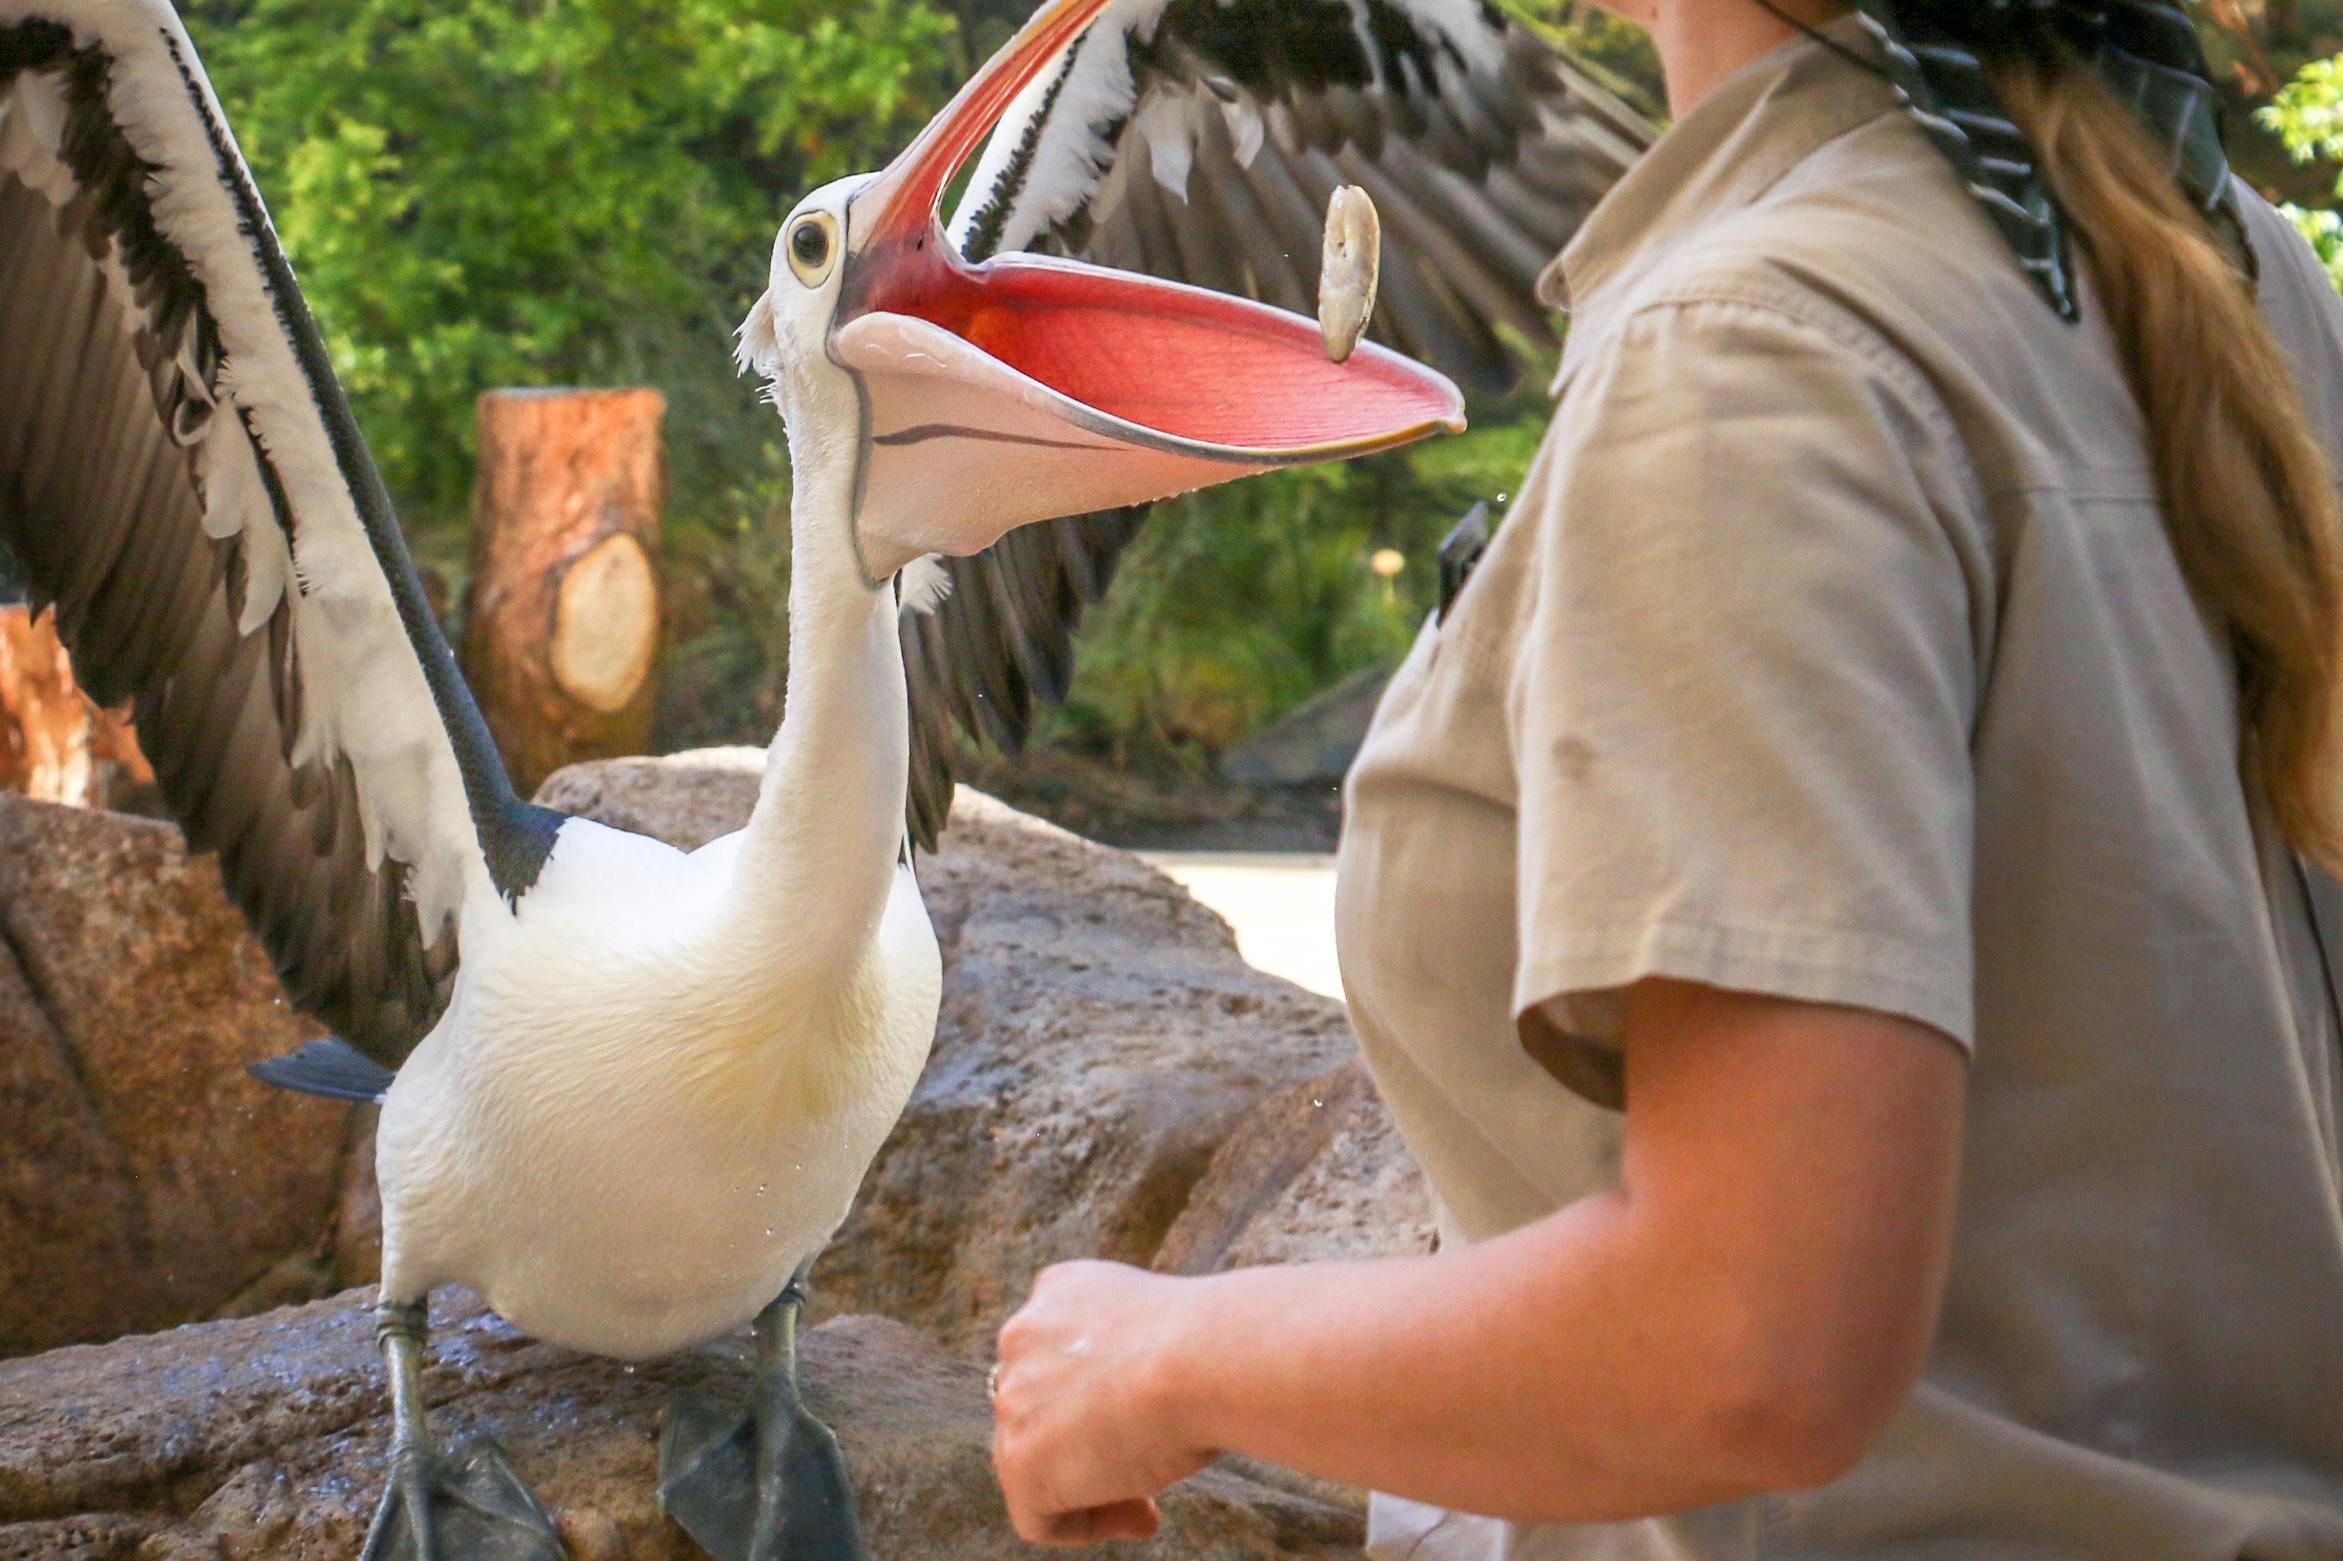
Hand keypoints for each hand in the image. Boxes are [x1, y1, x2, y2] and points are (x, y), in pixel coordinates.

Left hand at [991, 1260, 1216, 1546]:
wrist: (1204, 1356)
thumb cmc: (1211, 1342)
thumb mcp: (1160, 1327)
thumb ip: (1128, 1355)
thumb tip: (1136, 1407)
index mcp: (1059, 1290)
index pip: (1056, 1354)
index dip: (1096, 1396)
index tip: (1144, 1420)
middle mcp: (1022, 1335)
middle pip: (1038, 1407)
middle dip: (1086, 1440)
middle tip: (1148, 1464)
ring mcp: (1013, 1399)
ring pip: (1036, 1460)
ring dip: (1088, 1485)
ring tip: (1150, 1503)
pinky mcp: (1019, 1459)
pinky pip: (1037, 1516)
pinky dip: (1085, 1525)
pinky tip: (1142, 1516)